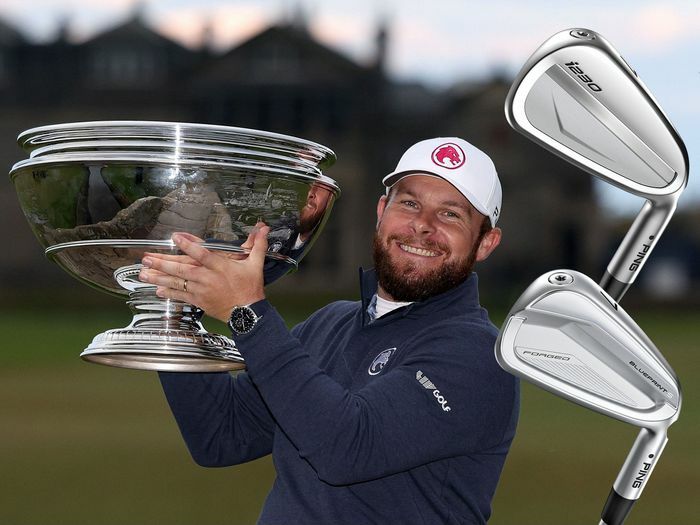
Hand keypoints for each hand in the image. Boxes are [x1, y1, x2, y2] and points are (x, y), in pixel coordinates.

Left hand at [139, 224, 268, 321]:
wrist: (247, 313)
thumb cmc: (250, 288)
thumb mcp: (255, 264)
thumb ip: (257, 244)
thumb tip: (262, 228)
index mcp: (220, 266)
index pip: (202, 253)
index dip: (188, 244)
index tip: (175, 237)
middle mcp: (207, 277)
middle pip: (182, 268)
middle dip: (162, 263)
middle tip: (146, 258)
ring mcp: (201, 290)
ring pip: (177, 282)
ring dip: (159, 277)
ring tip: (144, 272)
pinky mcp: (198, 301)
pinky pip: (181, 296)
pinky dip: (168, 292)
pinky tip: (157, 289)